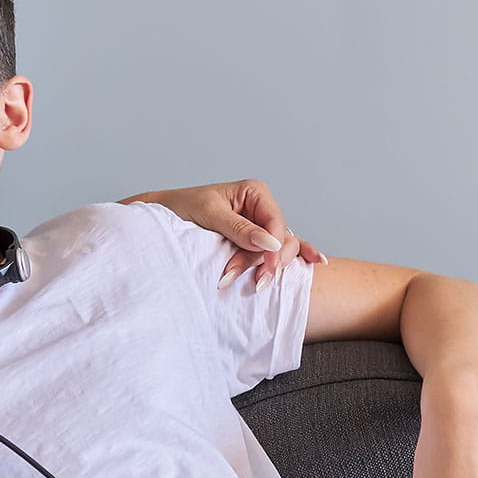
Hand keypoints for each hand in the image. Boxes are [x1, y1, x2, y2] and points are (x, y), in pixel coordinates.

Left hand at [122, 179, 323, 284]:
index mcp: (254, 192)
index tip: (264, 270)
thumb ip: (239, 228)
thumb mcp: (209, 214)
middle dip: (267, 262)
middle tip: (255, 284)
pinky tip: (316, 261)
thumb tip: (269, 243)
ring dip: (267, 268)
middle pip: (280, 239)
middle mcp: (261, 207)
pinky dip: (297, 255)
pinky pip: (281, 248)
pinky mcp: (256, 241)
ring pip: (279, 250)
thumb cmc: (180, 209)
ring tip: (255, 285)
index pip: (276, 222)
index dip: (273, 248)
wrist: (161, 218)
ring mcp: (260, 225)